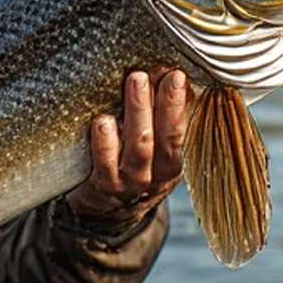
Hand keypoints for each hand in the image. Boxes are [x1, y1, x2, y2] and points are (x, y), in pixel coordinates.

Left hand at [66, 69, 188, 223]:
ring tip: (133, 84)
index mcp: (171, 163)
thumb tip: (175, 76)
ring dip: (137, 114)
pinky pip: (105, 166)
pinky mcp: (103, 187)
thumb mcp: (154, 148)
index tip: (177, 75)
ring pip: (138, 150)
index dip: (178, 104)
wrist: (106, 210)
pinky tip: (102, 122)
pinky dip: (105, 144)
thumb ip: (164, 118)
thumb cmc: (132, 165)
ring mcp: (129, 183)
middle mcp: (155, 176)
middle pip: (163, 139)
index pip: (179, 131)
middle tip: (152, 72)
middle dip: (162, 103)